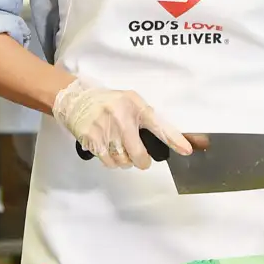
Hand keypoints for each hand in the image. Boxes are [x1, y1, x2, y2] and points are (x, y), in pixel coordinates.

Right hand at [52, 78, 191, 170]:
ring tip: (119, 147)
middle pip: (140, 156)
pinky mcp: (92, 141)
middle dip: (142, 160)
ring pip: (124, 162)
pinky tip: (108, 149)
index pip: (159, 125)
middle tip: (139, 155)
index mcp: (135, 107)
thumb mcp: (131, 101)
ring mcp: (105, 131)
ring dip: (125, 160)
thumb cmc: (109, 102)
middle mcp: (121, 119)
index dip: (174, 139)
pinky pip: (109, 163)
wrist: (76, 100)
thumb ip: (147, 117)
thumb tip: (167, 138)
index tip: (187, 150)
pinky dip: (112, 161)